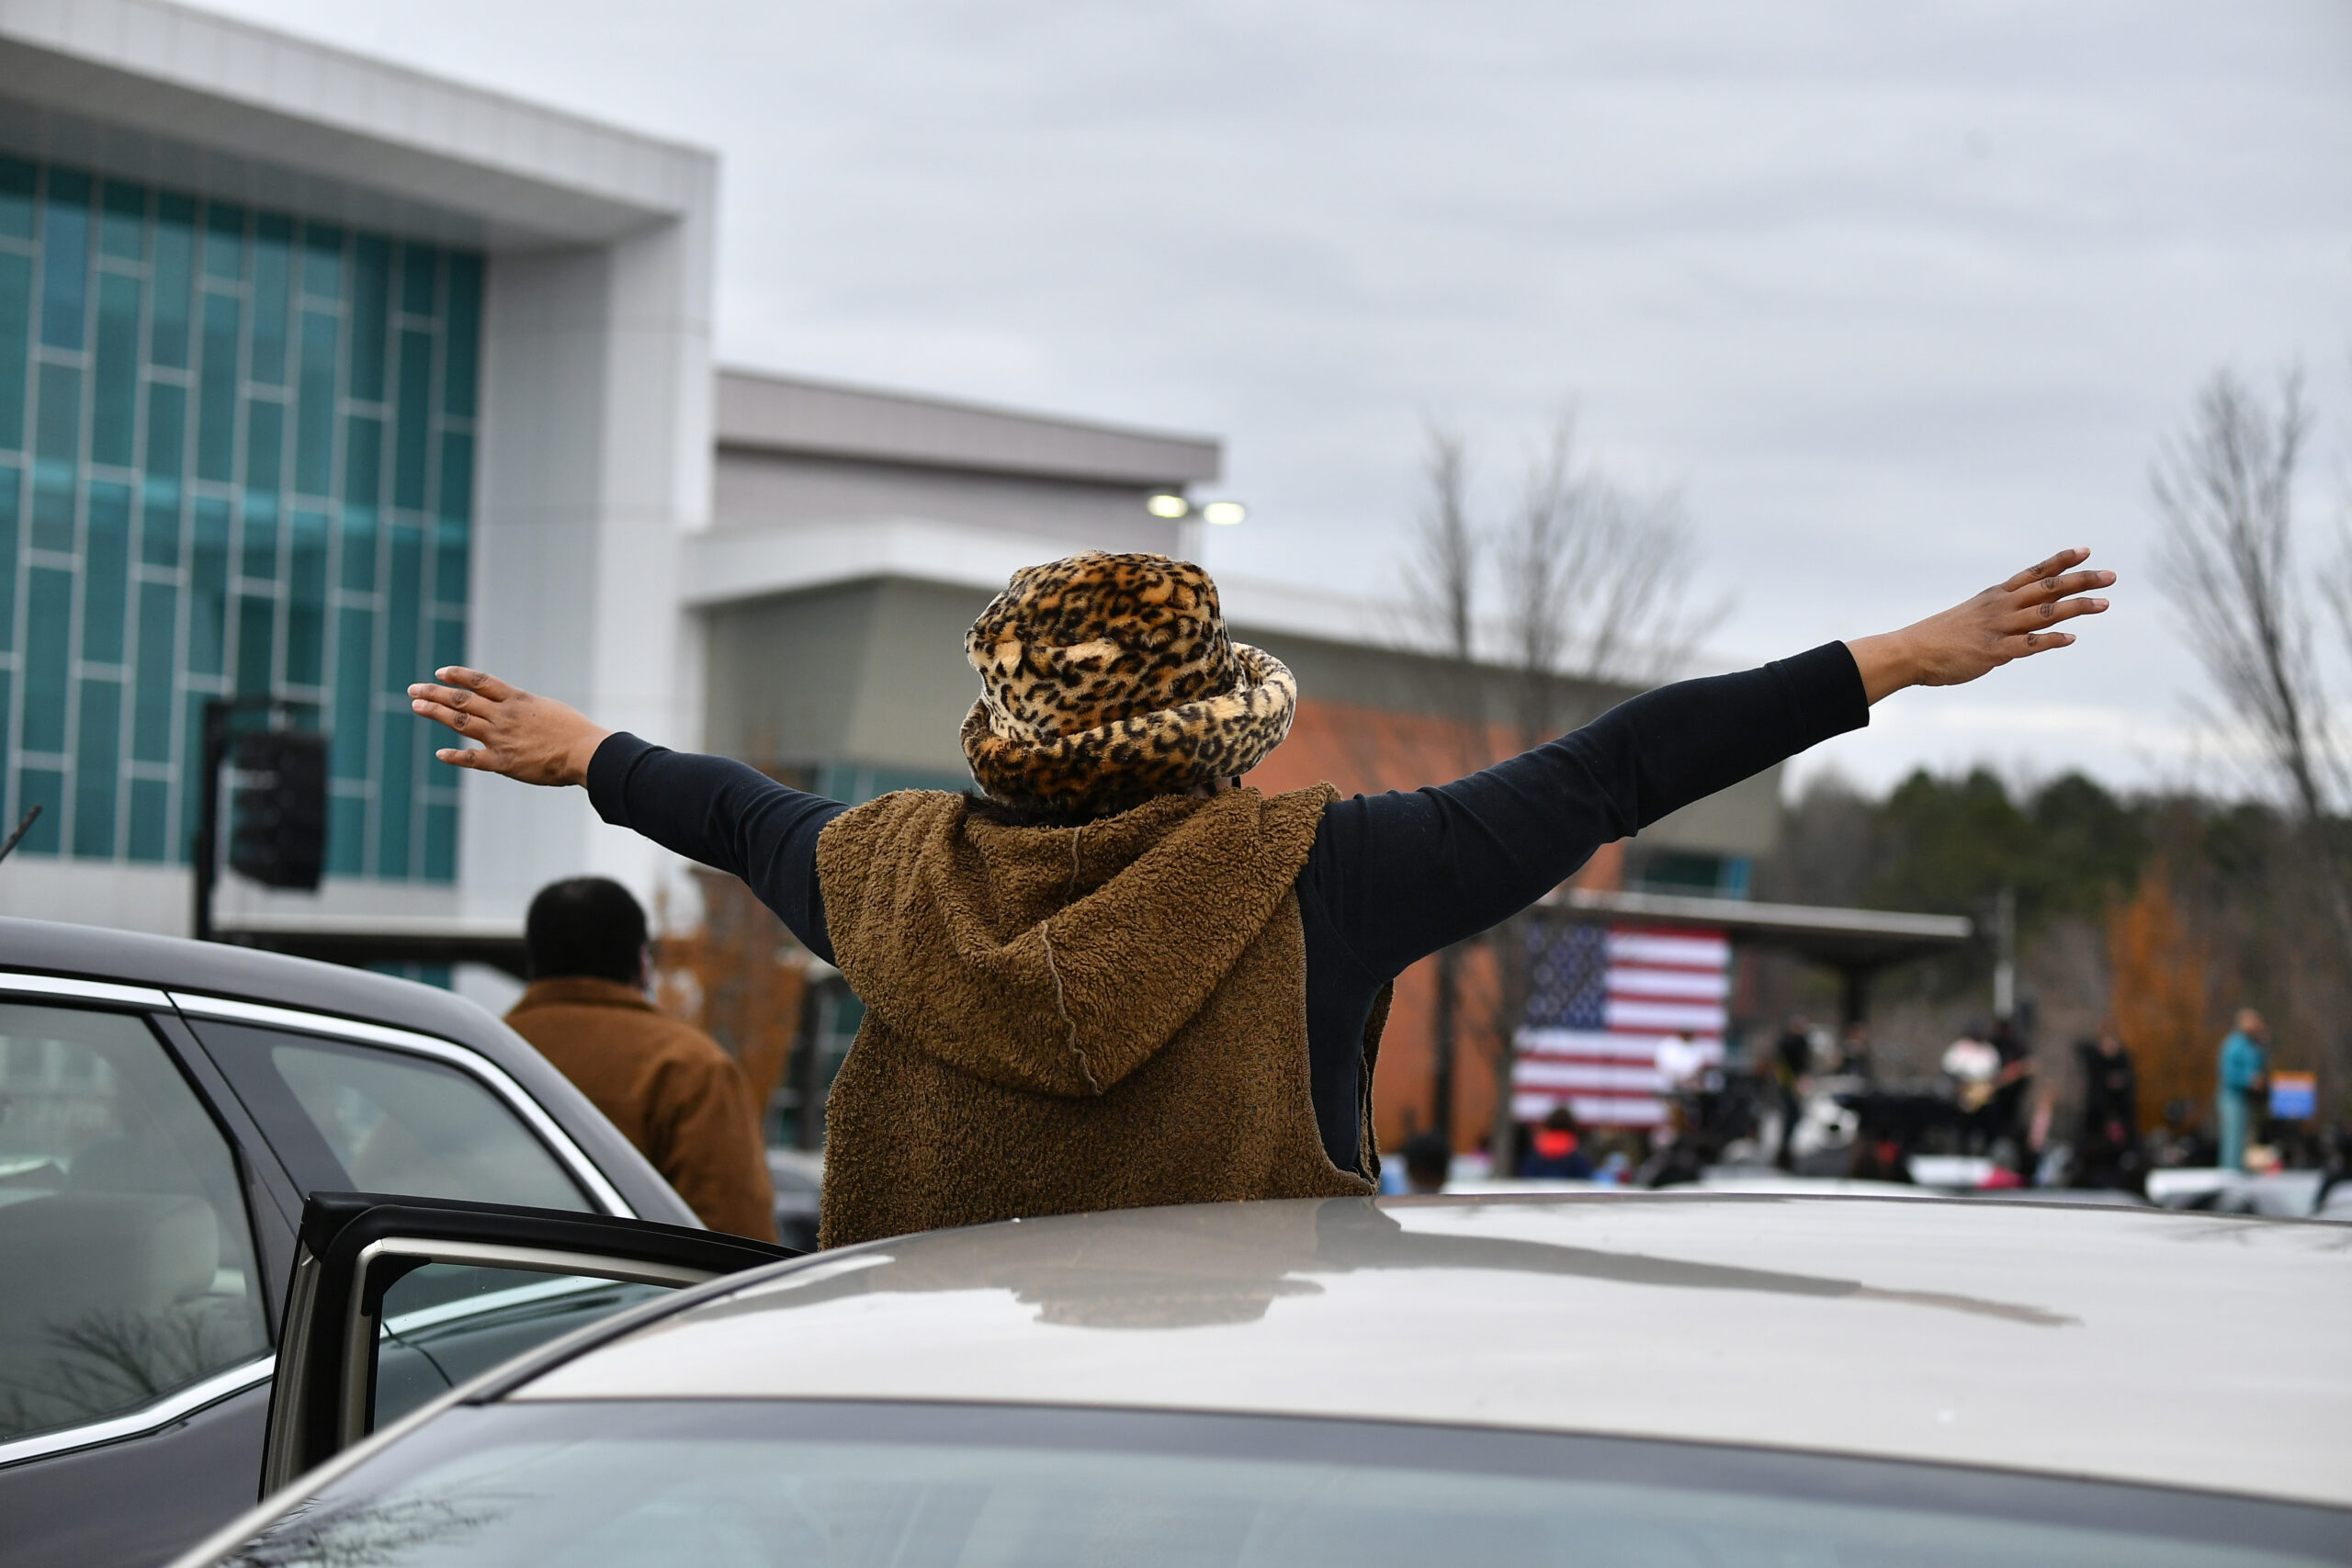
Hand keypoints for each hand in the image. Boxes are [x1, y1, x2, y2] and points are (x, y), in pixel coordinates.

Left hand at [407, 667, 610, 786]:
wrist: (585, 752)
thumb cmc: (574, 731)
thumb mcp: (548, 709)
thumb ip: (525, 708)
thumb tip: (513, 707)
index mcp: (517, 700)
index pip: (480, 682)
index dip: (457, 675)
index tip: (439, 672)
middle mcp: (504, 716)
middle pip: (462, 699)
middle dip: (434, 693)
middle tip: (413, 689)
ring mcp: (502, 738)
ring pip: (461, 722)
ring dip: (436, 713)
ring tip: (417, 707)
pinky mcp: (504, 762)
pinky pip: (473, 759)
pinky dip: (455, 756)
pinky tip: (440, 754)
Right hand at [1847, 547, 2113, 703]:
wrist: (1910, 651)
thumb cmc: (1940, 637)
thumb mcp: (1973, 616)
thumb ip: (2003, 618)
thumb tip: (2029, 628)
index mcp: (1996, 596)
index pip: (2035, 573)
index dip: (2061, 561)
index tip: (2087, 551)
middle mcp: (2000, 607)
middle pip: (2048, 589)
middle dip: (2081, 581)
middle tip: (2110, 577)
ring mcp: (1998, 628)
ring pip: (2044, 613)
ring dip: (2076, 608)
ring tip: (2103, 604)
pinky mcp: (1993, 652)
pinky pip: (2027, 644)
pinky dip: (2050, 640)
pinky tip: (2070, 639)